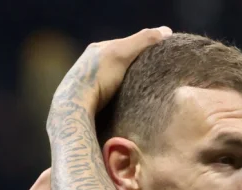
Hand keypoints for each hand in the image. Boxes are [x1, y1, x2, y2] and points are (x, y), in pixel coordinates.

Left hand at [50, 26, 171, 117]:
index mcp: (98, 49)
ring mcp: (91, 81)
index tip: (161, 58)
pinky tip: (129, 101)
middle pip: (122, 62)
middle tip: (155, 76)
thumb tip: (167, 31)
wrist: (75, 106)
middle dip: (138, 66)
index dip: (145, 49)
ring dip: (130, 82)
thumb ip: (142, 41)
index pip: (127, 44)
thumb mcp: (122, 53)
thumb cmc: (98, 77)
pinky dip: (122, 94)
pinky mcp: (91, 99)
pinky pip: (112, 93)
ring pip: (117, 78)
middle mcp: (92, 63)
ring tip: (144, 90)